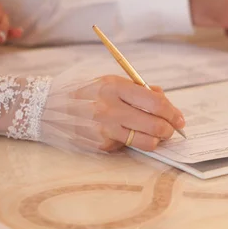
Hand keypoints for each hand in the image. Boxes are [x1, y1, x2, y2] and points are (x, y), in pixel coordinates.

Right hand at [41, 75, 185, 151]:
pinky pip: (127, 147)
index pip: (155, 102)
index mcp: (114, 87)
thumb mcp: (108, 81)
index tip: (179, 118)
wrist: (47, 109)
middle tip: (171, 130)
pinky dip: (132, 143)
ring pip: (146, 142)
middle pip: (155, 124)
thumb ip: (137, 88)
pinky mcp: (100, 145)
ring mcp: (104, 129)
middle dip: (169, 129)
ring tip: (155, 136)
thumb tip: (163, 98)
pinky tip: (125, 136)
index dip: (172, 112)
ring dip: (156, 140)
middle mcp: (110, 108)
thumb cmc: (85, 93)